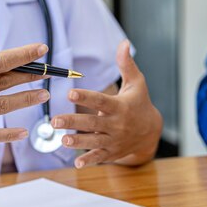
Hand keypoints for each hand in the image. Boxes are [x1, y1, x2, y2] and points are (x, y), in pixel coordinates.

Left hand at [51, 40, 161, 167]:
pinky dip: (89, 161)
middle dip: (74, 122)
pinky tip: (77, 163)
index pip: (101, 101)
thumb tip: (124, 42)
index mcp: (120, 106)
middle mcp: (116, 125)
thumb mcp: (137, 83)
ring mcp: (114, 140)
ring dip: (78, 142)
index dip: (86, 97)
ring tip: (63, 140)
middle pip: (93, 123)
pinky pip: (100, 158)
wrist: (151, 132)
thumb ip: (127, 64)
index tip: (70, 93)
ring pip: (94, 142)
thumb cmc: (139, 103)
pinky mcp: (112, 152)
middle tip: (55, 121)